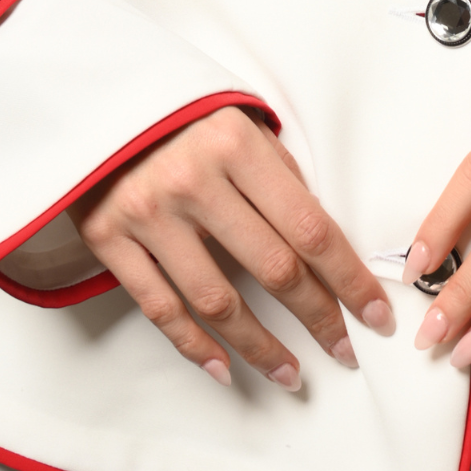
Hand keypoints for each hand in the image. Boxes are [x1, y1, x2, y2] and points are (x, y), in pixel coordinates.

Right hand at [72, 106, 393, 390]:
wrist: (95, 96)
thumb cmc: (180, 113)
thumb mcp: (240, 122)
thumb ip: (278, 178)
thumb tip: (323, 245)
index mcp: (235, 144)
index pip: (309, 227)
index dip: (348, 278)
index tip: (375, 314)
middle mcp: (193, 180)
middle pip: (274, 268)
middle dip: (319, 317)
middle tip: (345, 352)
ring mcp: (148, 212)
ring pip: (218, 300)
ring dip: (261, 347)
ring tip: (291, 373)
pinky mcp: (108, 237)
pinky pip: (160, 307)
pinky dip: (195, 345)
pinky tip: (224, 369)